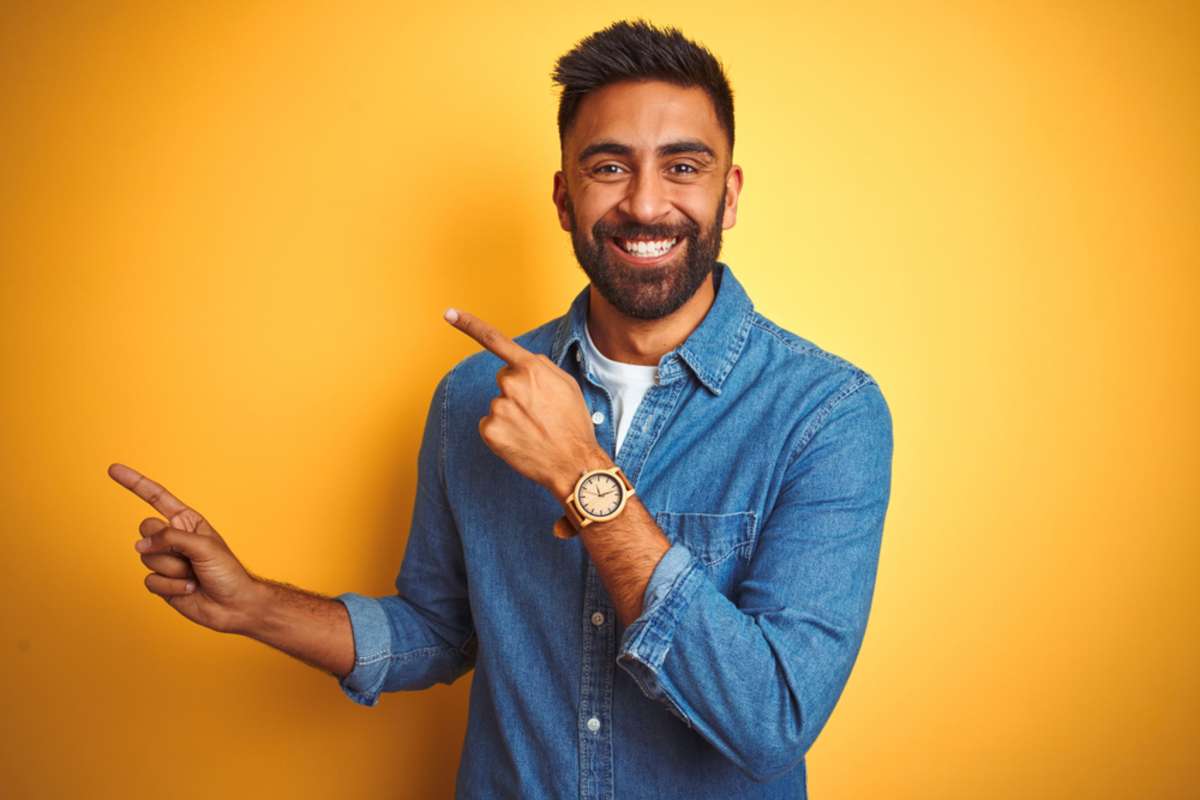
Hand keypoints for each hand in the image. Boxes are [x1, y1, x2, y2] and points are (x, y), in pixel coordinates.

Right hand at [109, 463, 261, 633]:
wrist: (233, 605)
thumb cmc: (226, 571)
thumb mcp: (203, 546)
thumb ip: (170, 538)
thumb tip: (140, 545)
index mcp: (186, 521)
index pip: (156, 497)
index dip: (134, 483)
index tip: (113, 469)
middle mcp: (173, 538)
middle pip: (145, 530)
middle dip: (164, 544)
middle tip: (187, 557)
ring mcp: (165, 560)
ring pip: (146, 558)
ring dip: (173, 569)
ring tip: (193, 574)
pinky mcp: (161, 582)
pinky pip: (149, 580)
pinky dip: (170, 586)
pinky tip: (188, 589)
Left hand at [443, 307, 610, 497]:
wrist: (573, 463)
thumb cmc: (573, 424)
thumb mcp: (567, 385)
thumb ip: (542, 366)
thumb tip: (522, 362)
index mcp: (531, 368)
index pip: (495, 340)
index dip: (469, 324)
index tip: (449, 313)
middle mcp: (511, 384)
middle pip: (504, 379)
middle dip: (517, 391)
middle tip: (539, 411)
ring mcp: (498, 407)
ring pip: (498, 404)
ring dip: (511, 414)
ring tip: (534, 429)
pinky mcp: (489, 430)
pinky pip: (489, 424)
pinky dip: (502, 432)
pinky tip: (521, 440)